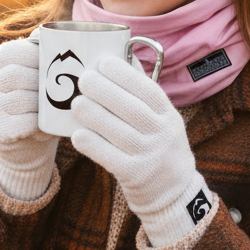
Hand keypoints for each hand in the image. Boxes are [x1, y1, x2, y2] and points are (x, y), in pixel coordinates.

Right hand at [0, 38, 58, 200]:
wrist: (26, 146)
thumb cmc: (39, 104)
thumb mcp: (38, 76)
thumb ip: (42, 55)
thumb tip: (44, 31)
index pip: (14, 52)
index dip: (39, 57)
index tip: (59, 67)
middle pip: (17, 76)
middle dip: (45, 83)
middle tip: (66, 91)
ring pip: (22, 100)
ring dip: (46, 106)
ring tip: (60, 109)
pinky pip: (24, 124)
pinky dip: (42, 126)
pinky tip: (49, 128)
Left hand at [71, 55, 213, 246]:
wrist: (173, 192)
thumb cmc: (159, 146)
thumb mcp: (162, 120)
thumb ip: (143, 94)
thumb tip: (122, 57)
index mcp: (169, 116)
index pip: (149, 91)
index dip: (126, 75)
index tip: (103, 62)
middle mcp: (163, 135)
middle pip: (133, 110)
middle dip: (106, 91)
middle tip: (83, 79)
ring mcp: (150, 157)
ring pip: (120, 133)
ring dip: (96, 116)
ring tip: (76, 103)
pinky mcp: (136, 176)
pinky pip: (111, 158)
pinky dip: (94, 146)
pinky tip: (78, 135)